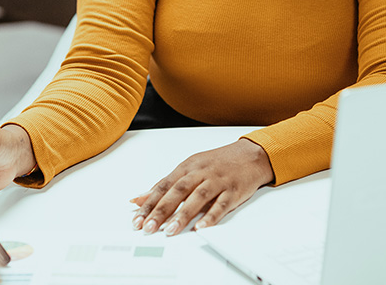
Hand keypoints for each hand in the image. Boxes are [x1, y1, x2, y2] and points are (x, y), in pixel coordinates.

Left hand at [130, 139, 273, 235]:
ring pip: (198, 197)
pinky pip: (221, 205)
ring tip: (170, 230)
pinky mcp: (233, 191)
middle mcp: (200, 172)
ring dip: (183, 215)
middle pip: (178, 191)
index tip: (136, 217)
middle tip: (148, 226)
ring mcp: (217, 181)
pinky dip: (211, 216)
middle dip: (161, 210)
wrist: (249, 155)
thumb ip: (166, 184)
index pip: (164, 185)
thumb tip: (141, 197)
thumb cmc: (217, 163)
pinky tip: (201, 227)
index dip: (149, 202)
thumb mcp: (189, 168)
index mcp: (187, 167)